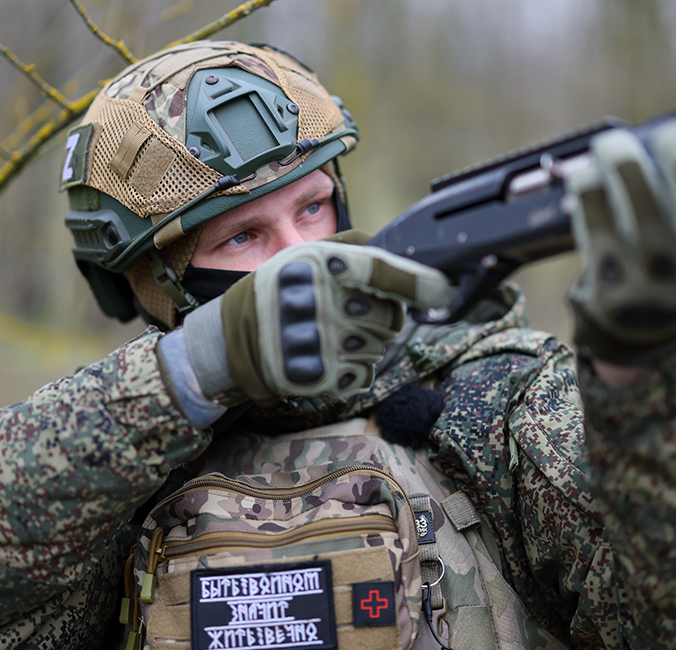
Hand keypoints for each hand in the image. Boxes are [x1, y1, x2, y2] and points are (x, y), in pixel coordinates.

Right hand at [182, 235, 453, 402]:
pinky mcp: (321, 376)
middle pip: (391, 318)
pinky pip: (364, 375)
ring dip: (367, 344)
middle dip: (382, 318)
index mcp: (321, 265)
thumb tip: (411, 255)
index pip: (385, 271)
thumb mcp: (308, 253)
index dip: (420, 282)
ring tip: (333, 334)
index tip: (443, 289)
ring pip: (380, 349)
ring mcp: (322, 343)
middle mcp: (324, 303)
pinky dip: (355, 369)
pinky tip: (330, 356)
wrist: (232, 339)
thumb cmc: (280, 290)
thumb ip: (358, 248)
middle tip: (352, 313)